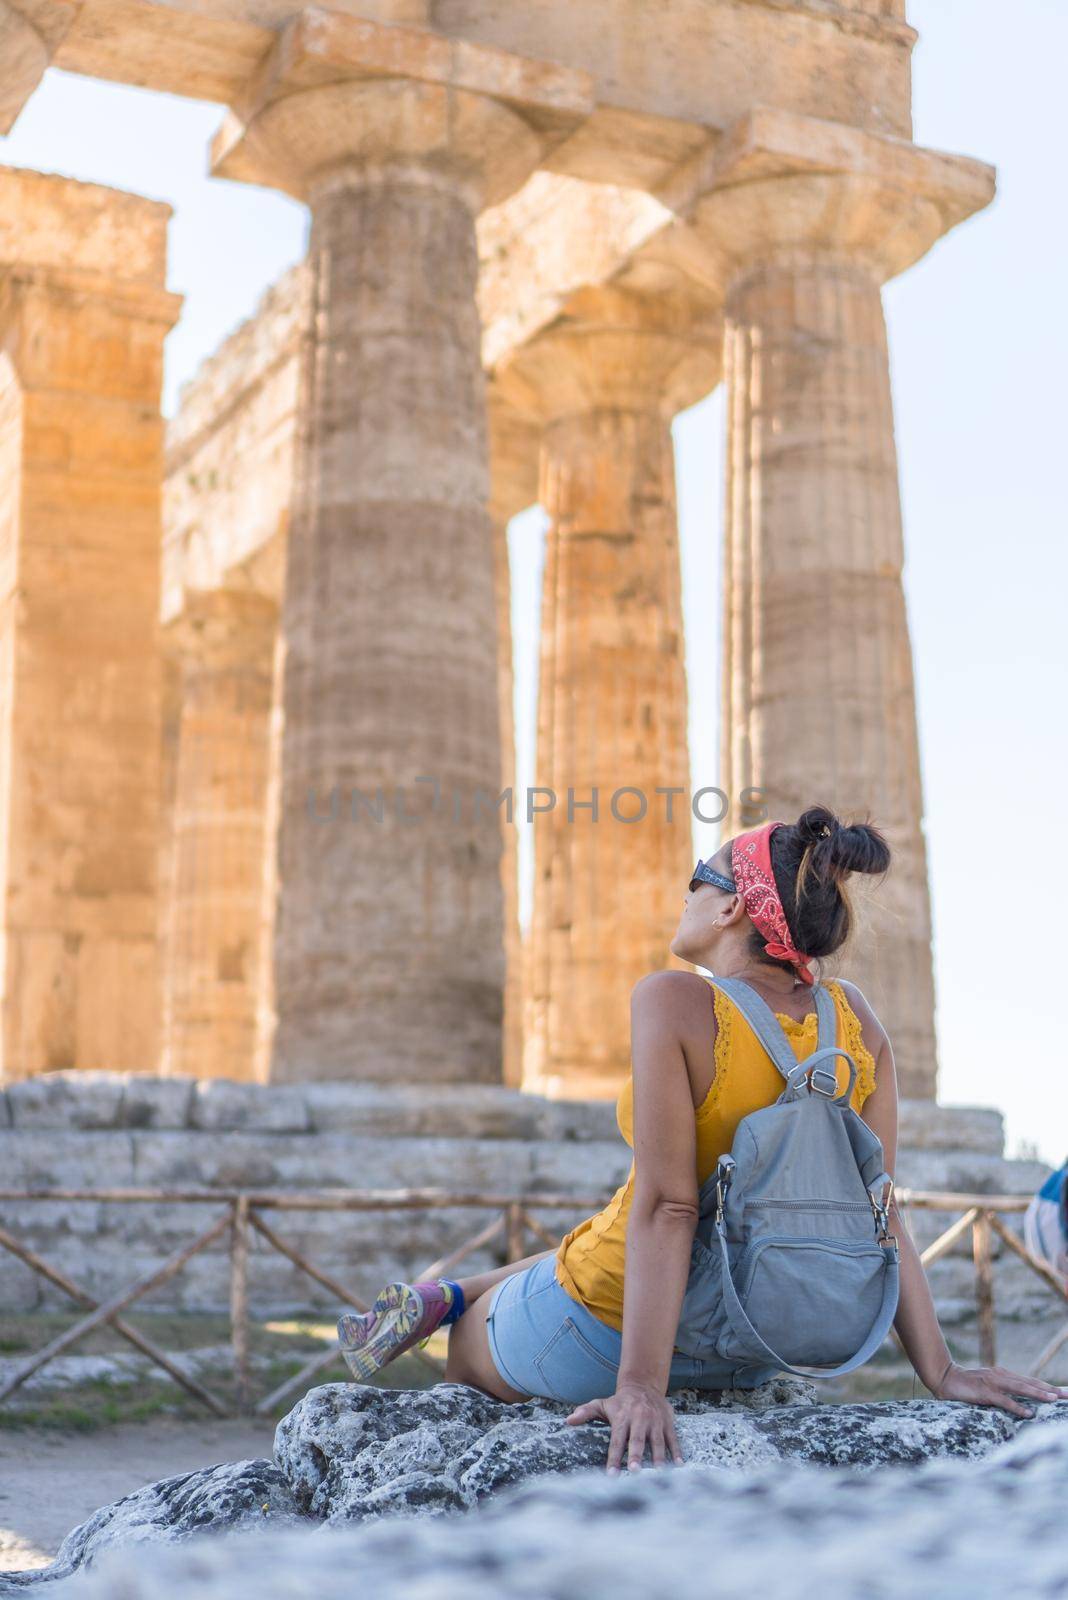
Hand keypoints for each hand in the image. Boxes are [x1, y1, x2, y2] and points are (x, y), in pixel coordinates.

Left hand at [565, 1380, 683, 1473]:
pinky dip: (677, 1451)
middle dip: (636, 1455)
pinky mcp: (667, 1423)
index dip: (613, 1457)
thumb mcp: (602, 1404)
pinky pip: (673, 1438)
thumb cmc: (620, 1402)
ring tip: (659, 1472)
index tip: (611, 1475)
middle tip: (635, 1472)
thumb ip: (586, 1412)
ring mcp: (655, 1421)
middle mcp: (639, 1419)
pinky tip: (679, 1465)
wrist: (644, 1385)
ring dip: (658, 1457)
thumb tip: (568, 1421)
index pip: (616, 1440)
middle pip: (637, 1439)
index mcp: (622, 1417)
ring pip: (657, 1440)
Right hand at [930, 1360, 1067, 1417]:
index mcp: (1003, 1374)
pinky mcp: (984, 1392)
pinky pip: (1004, 1401)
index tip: (1062, 1392)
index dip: (1046, 1386)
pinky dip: (1017, 1407)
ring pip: (1020, 1389)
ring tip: (1053, 1399)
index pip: (1030, 1381)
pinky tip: (1029, 1413)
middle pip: (1030, 1383)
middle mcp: (1001, 1375)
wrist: (945, 1378)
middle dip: (1049, 1389)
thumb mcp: (989, 1385)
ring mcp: (993, 1383)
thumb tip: (1022, 1402)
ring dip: (1038, 1394)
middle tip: (1066, 1395)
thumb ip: (1004, 1390)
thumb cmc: (968, 1385)